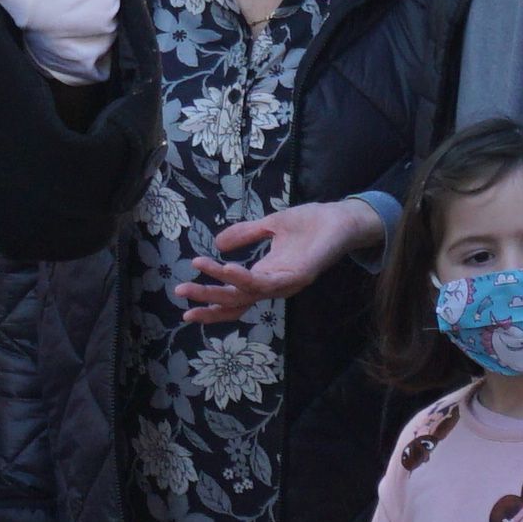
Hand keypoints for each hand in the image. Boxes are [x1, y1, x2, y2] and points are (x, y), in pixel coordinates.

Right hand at [178, 198, 383, 320]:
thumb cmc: (311, 223)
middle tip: (180, 290)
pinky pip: (266, 283)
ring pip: (247, 294)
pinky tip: (227, 268)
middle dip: (206, 299)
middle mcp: (274, 284)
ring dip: (220, 287)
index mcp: (266, 275)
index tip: (184, 299)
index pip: (234, 296)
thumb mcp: (270, 225)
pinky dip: (243, 278)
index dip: (211, 300)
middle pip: (235, 302)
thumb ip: (244, 234)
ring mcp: (286, 283)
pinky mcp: (299, 277)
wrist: (342, 219)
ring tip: (197, 273)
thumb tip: (217, 243)